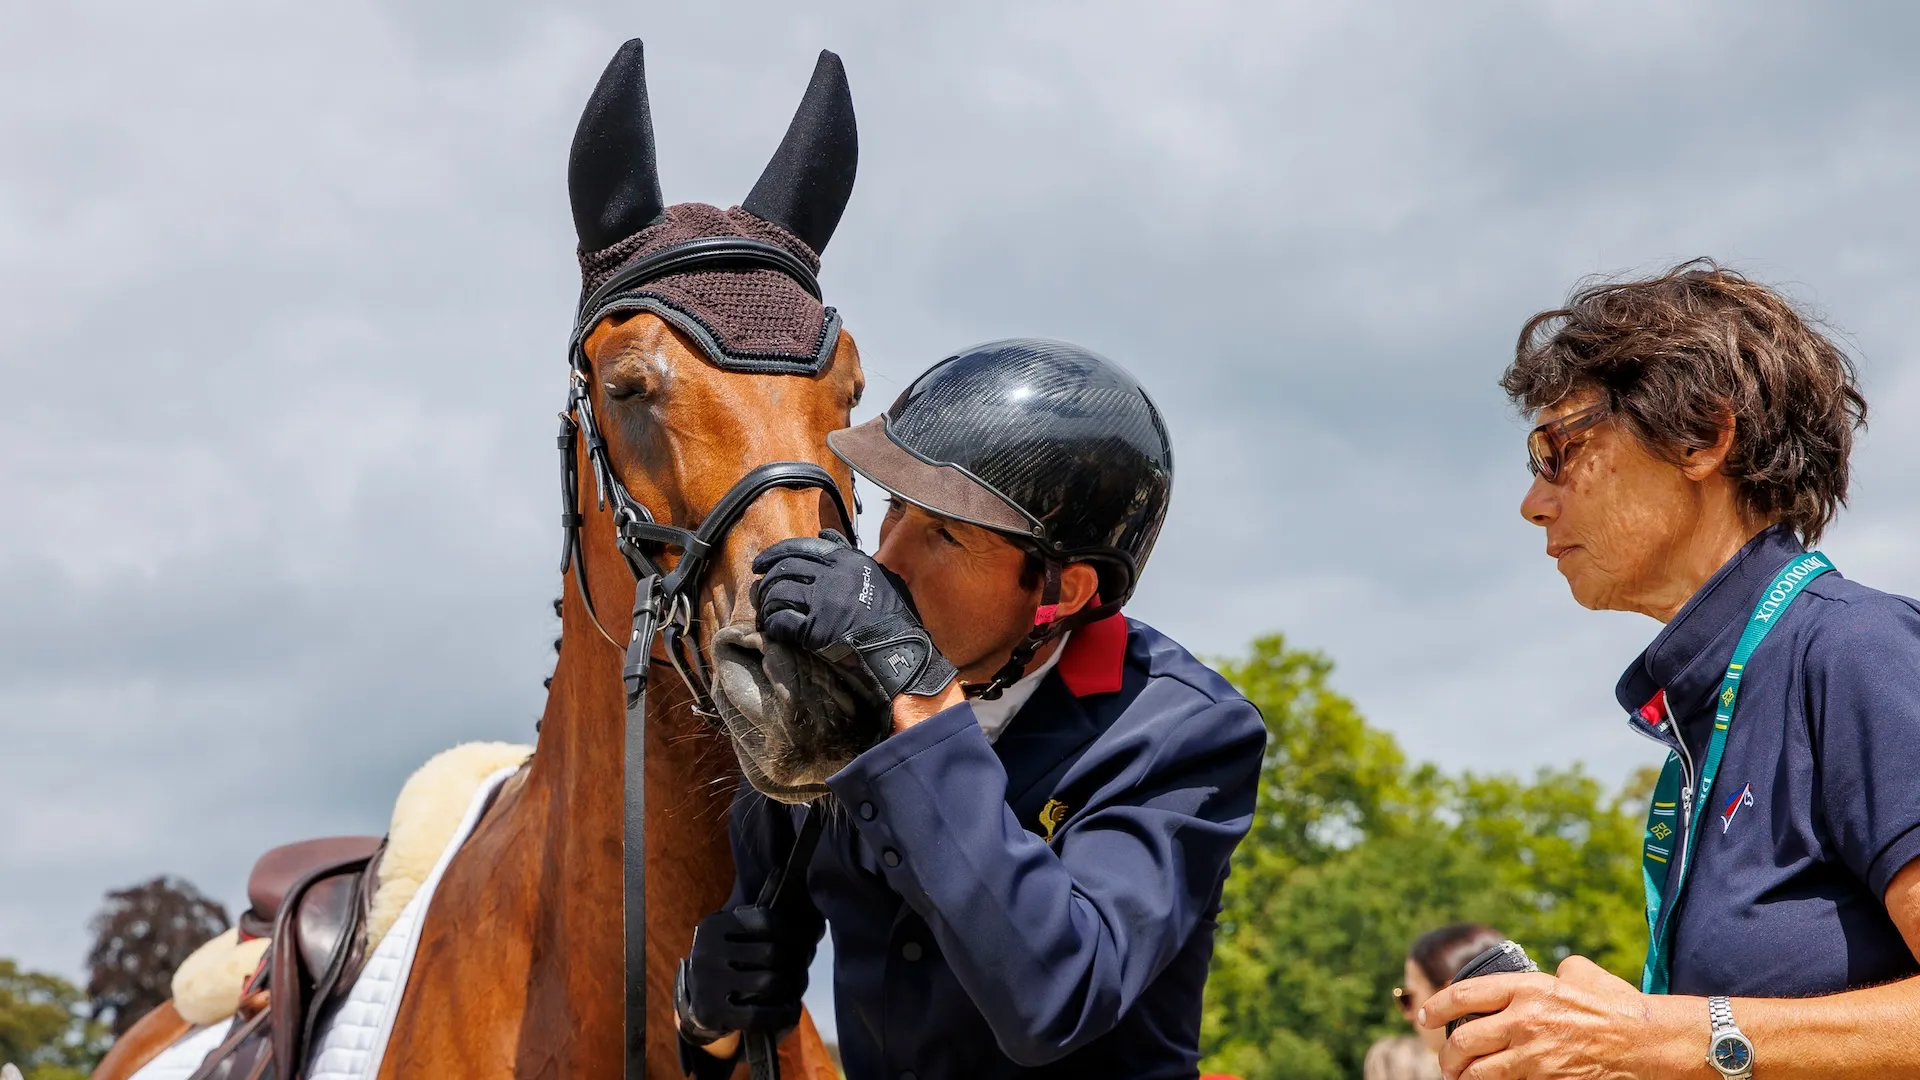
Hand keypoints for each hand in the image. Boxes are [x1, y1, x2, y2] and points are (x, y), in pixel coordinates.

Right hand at [675, 905, 815, 1047]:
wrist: (694, 998)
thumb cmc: (727, 960)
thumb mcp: (734, 934)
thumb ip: (766, 926)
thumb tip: (817, 928)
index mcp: (716, 925)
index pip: (768, 920)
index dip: (793, 931)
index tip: (806, 939)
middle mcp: (708, 951)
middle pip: (772, 953)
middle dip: (790, 963)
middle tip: (796, 969)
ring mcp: (710, 983)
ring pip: (769, 982)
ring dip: (786, 988)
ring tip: (789, 989)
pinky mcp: (714, 1013)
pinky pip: (758, 1015)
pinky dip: (782, 1015)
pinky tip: (791, 1010)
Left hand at [752, 530, 957, 702]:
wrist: (901, 650)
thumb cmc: (895, 616)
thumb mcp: (880, 574)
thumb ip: (851, 554)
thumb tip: (827, 536)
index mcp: (847, 560)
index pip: (801, 547)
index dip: (775, 553)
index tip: (762, 563)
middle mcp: (834, 576)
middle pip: (785, 568)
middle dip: (766, 579)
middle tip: (759, 589)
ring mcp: (824, 601)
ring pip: (779, 593)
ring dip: (767, 603)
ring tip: (767, 612)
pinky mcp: (816, 628)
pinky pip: (781, 621)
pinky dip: (772, 625)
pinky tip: (773, 629)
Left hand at [1420, 955, 1690, 1078]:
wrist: (1649, 1041)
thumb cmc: (1617, 1004)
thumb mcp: (1579, 973)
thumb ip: (1553, 971)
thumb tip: (1546, 972)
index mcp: (1527, 988)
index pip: (1464, 996)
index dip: (1436, 1007)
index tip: (1424, 1016)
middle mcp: (1525, 1021)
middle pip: (1463, 1041)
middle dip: (1446, 1056)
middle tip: (1446, 1061)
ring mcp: (1536, 1056)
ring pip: (1480, 1074)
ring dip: (1465, 1078)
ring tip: (1462, 1078)